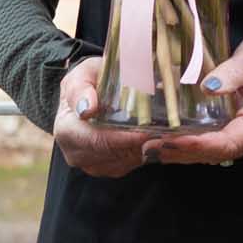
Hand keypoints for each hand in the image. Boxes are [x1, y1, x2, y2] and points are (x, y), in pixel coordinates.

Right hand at [53, 56, 163, 177]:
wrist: (87, 96)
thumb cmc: (87, 81)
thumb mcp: (82, 74)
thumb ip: (80, 88)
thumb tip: (87, 109)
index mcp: (67, 132)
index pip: (100, 141)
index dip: (128, 138)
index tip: (153, 131)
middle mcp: (78, 155)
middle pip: (119, 154)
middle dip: (147, 143)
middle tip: (176, 132)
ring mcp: (95, 165)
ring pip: (130, 160)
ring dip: (152, 148)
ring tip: (174, 132)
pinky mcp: (111, 168)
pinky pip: (134, 162)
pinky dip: (150, 150)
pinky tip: (163, 136)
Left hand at [140, 24, 242, 165]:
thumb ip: (232, 74)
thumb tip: (208, 88)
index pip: (230, 142)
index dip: (199, 145)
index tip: (171, 142)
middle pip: (218, 152)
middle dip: (183, 152)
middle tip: (149, 148)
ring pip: (214, 151)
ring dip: (182, 151)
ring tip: (150, 147)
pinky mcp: (239, 130)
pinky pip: (213, 142)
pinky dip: (190, 143)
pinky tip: (166, 140)